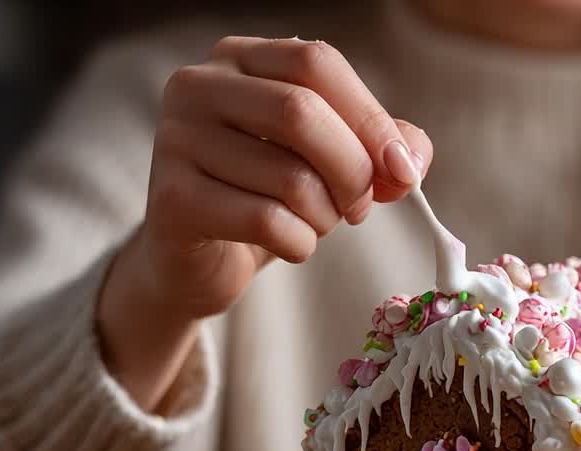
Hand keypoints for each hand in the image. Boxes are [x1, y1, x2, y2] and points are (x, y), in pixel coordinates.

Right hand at [99, 37, 433, 408]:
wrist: (196, 261)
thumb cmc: (266, 197)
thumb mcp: (329, 161)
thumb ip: (380, 148)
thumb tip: (407, 162)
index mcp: (238, 58)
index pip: (317, 62)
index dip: (371, 118)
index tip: (402, 168)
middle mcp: (197, 86)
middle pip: (301, 112)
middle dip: (353, 170)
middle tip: (361, 206)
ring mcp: (176, 140)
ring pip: (289, 176)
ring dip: (326, 215)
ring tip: (318, 223)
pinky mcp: (172, 200)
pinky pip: (266, 221)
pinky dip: (299, 243)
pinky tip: (291, 244)